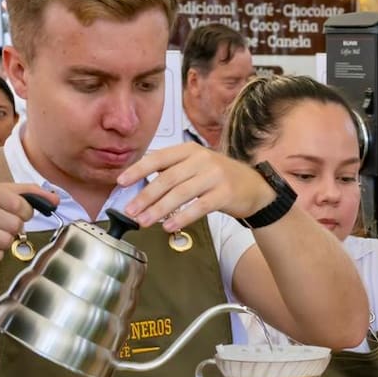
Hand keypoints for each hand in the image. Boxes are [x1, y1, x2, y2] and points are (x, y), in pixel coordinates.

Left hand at [116, 144, 274, 230]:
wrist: (255, 187)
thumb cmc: (220, 178)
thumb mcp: (196, 166)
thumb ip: (172, 171)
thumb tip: (141, 184)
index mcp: (190, 150)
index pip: (159, 158)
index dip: (138, 170)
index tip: (121, 182)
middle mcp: (202, 160)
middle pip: (167, 179)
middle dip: (146, 196)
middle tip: (130, 210)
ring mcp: (215, 176)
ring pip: (181, 193)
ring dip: (159, 209)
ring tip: (145, 221)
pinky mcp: (225, 193)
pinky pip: (199, 207)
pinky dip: (182, 217)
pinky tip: (169, 226)